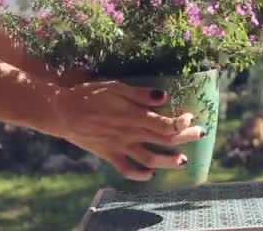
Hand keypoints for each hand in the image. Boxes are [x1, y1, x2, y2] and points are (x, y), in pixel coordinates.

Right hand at [47, 80, 203, 180]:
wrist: (62, 112)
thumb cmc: (89, 95)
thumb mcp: (116, 87)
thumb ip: (140, 94)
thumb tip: (164, 97)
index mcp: (133, 116)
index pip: (164, 124)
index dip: (181, 123)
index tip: (191, 117)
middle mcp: (129, 134)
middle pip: (163, 140)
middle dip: (184, 138)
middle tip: (200, 134)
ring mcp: (119, 147)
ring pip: (149, 159)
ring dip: (168, 161)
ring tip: (182, 162)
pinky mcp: (109, 155)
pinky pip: (127, 169)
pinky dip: (140, 175)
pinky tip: (150, 175)